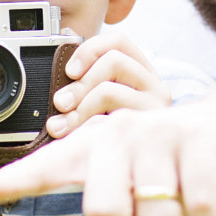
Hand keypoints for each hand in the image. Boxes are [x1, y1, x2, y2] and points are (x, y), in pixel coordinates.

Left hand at [46, 27, 168, 136]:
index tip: (70, 71)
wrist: (143, 174)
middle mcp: (153, 86)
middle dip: (79, 83)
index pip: (119, 41)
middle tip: (60, 104)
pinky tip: (81, 140)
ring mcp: (155, 108)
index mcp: (140, 71)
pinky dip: (89, 128)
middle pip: (113, 61)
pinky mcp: (149, 132)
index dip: (90, 49)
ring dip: (80, 107)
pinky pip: (111, 121)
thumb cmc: (113, 135)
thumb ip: (85, 81)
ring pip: (109, 90)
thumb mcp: (98, 103)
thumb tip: (64, 47)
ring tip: (65, 125)